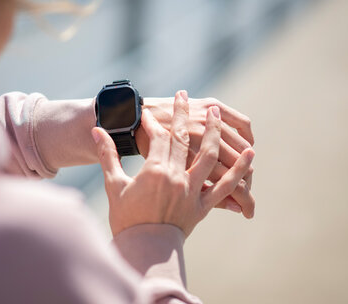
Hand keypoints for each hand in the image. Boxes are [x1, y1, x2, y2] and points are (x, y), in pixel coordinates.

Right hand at [92, 91, 254, 236]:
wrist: (144, 250)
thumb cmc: (125, 219)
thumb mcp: (113, 185)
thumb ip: (108, 155)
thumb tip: (97, 131)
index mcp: (155, 171)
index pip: (159, 136)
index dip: (153, 122)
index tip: (147, 112)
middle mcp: (177, 177)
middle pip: (185, 138)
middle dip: (182, 114)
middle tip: (182, 96)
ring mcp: (193, 190)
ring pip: (210, 155)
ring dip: (215, 132)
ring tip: (215, 114)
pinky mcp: (204, 205)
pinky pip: (226, 185)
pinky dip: (240, 169)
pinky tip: (251, 153)